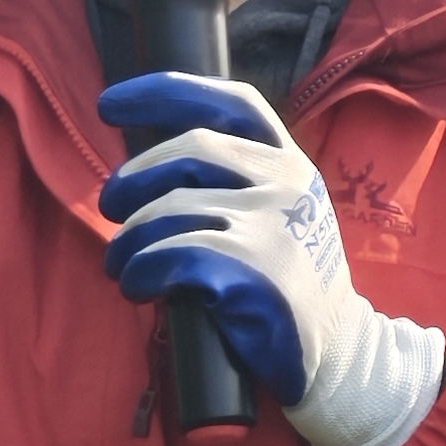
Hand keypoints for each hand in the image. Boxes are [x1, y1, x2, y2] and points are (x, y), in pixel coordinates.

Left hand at [95, 71, 445, 445]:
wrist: (337, 352)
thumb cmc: (288, 280)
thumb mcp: (278, 212)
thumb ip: (233, 178)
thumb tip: (149, 162)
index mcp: (289, 161)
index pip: (230, 102)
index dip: (164, 92)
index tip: (108, 103)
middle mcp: (286, 183)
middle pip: (189, 149)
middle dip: (135, 176)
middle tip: (110, 205)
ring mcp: (272, 225)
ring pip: (170, 208)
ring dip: (130, 239)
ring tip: (120, 264)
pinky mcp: (253, 273)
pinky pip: (172, 255)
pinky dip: (141, 269)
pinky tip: (138, 285)